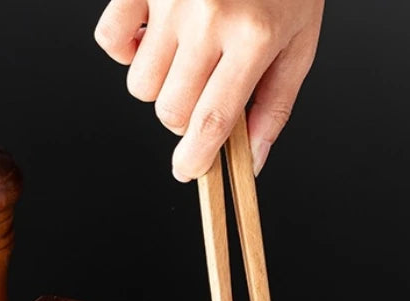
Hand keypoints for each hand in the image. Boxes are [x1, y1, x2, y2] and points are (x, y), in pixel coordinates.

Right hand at [95, 0, 323, 180]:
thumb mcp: (298, 45)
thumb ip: (275, 106)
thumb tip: (252, 160)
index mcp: (252, 39)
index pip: (212, 119)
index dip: (196, 156)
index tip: (189, 171)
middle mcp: (208, 19)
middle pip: (170, 109)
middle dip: (185, 120)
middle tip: (203, 98)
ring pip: (141, 84)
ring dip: (160, 88)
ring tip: (186, 62)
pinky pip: (111, 39)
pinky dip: (126, 51)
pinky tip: (153, 42)